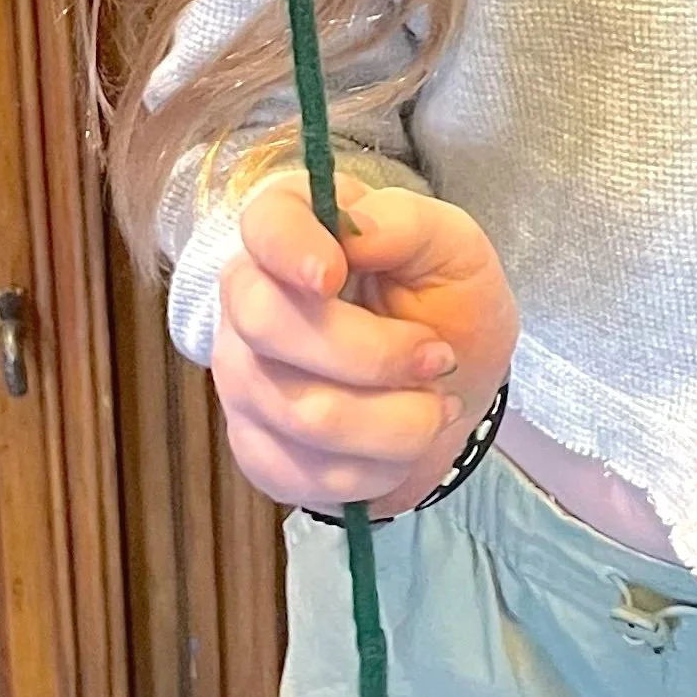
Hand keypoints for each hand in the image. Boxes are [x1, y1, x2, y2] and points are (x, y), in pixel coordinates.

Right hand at [211, 171, 519, 516]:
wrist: (452, 389)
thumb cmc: (446, 300)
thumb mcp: (453, 246)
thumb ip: (407, 224)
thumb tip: (356, 233)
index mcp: (296, 226)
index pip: (263, 225)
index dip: (289, 248)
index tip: (335, 274)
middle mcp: (250, 297)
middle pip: (269, 325)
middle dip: (373, 354)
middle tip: (438, 356)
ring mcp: (243, 377)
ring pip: (300, 412)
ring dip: (395, 418)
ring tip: (437, 402)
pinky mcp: (256, 449)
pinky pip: (309, 471)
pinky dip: (380, 465)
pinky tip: (406, 436)